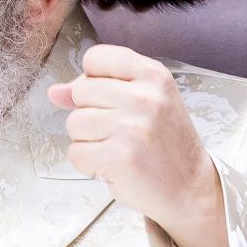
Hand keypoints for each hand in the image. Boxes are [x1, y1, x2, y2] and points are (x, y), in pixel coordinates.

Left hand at [47, 44, 229, 246]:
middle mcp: (145, 97)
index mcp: (153, 75)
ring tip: (117, 149)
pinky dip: (88, 164)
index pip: (96, 58)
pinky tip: (113, 166)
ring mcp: (132, 127)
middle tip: (119, 132)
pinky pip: (76, 153)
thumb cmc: (164, 144)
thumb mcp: (144, 103)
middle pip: (80, 92)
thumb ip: (99, 89)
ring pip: (74, 123)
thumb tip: (55, 92)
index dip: (92, 79)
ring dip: (88, 141)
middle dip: (90, 114)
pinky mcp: (120, 157)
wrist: (191, 189)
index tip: (109, 99)